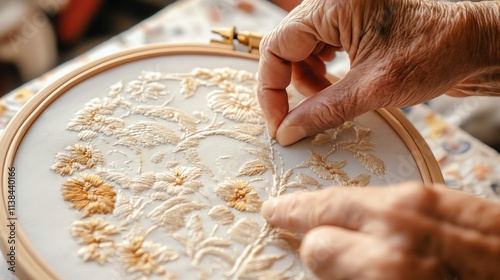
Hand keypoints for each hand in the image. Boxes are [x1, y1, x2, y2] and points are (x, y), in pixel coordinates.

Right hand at [258, 0, 499, 145]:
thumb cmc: (435, 53)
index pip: (277, 46)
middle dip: (288, 86)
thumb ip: (323, 111)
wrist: (475, 46)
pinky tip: (335, 84)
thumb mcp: (373, 88)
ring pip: (300, 50)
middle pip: (285, 47)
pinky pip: (319, 49)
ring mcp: (342, 12)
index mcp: (333, 5)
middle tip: (296, 119)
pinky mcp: (351, 25)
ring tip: (325, 99)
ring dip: (304, 81)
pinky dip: (320, 72)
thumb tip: (286, 133)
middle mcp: (332, 3)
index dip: (271, 89)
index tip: (279, 124)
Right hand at [261, 182, 499, 278]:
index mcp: (388, 265)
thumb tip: (333, 264)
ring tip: (310, 206)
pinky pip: (387, 192)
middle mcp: (399, 229)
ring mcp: (423, 205)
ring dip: (329, 203)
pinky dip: (365, 199)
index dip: (311, 255)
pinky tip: (360, 208)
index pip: (319, 247)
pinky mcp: (442, 194)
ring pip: (354, 194)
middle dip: (299, 211)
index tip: (302, 253)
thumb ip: (360, 273)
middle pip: (327, 208)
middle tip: (279, 212)